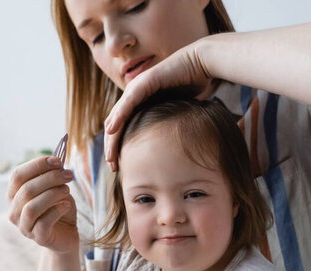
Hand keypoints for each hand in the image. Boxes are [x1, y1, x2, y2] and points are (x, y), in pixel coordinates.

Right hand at [7, 156, 77, 253]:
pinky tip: (67, 205)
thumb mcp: (54, 188)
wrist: (67, 234)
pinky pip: (44, 222)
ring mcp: (24, 226)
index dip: (37, 165)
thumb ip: (50, 176)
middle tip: (68, 175)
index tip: (58, 161)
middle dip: (50, 178)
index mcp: (14, 195)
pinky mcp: (38, 237)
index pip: (17, 175)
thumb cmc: (58, 208)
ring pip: (32, 207)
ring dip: (52, 194)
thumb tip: (56, 161)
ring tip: (67, 189)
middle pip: (26, 189)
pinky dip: (57, 210)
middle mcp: (14, 211)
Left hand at [103, 41, 211, 170]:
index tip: (119, 166)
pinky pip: (128, 103)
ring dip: (112, 137)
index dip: (119, 146)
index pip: (123, 127)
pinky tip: (112, 130)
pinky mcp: (144, 82)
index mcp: (140, 103)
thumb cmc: (192, 85)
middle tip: (112, 166)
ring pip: (117, 116)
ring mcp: (137, 88)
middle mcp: (134, 95)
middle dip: (112, 146)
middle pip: (116, 124)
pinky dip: (118, 116)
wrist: (200, 63)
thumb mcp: (175, 110)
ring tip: (110, 155)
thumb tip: (169, 146)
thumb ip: (166, 123)